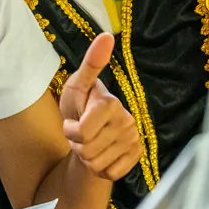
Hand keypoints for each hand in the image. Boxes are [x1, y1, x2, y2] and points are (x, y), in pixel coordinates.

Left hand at [60, 33, 140, 180]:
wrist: (90, 138)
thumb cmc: (80, 109)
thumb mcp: (76, 87)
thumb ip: (90, 63)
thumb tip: (107, 35)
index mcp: (111, 104)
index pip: (82, 132)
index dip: (71, 132)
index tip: (73, 123)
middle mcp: (128, 121)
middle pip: (88, 150)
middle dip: (78, 146)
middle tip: (81, 136)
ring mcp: (134, 140)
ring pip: (97, 164)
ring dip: (88, 158)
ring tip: (90, 144)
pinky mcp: (136, 157)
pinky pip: (110, 174)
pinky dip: (101, 169)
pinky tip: (102, 156)